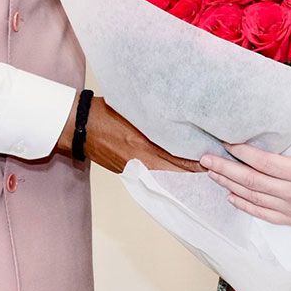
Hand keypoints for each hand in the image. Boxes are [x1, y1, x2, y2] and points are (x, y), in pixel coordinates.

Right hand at [55, 95, 202, 174]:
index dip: (197, 163)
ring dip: (181, 175)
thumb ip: (157, 122)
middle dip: (193, 172)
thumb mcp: (135, 113)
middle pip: (175, 174)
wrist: (77, 126)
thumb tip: (181, 125)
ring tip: (199, 171)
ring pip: (165, 177)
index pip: (178, 161)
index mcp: (143, 148)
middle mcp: (140, 163)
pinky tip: (177, 171)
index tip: (213, 160)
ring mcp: (133, 170)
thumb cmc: (104, 113)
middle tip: (212, 168)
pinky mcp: (127, 171)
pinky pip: (152, 176)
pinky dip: (166, 175)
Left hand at [201, 100, 290, 225]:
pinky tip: (231, 196)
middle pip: (251, 181)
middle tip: (204, 158)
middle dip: (225, 169)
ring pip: (254, 199)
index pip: (263, 162)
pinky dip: (246, 205)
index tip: (225, 142)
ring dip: (230, 185)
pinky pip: (264, 215)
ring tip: (212, 173)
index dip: (241, 152)